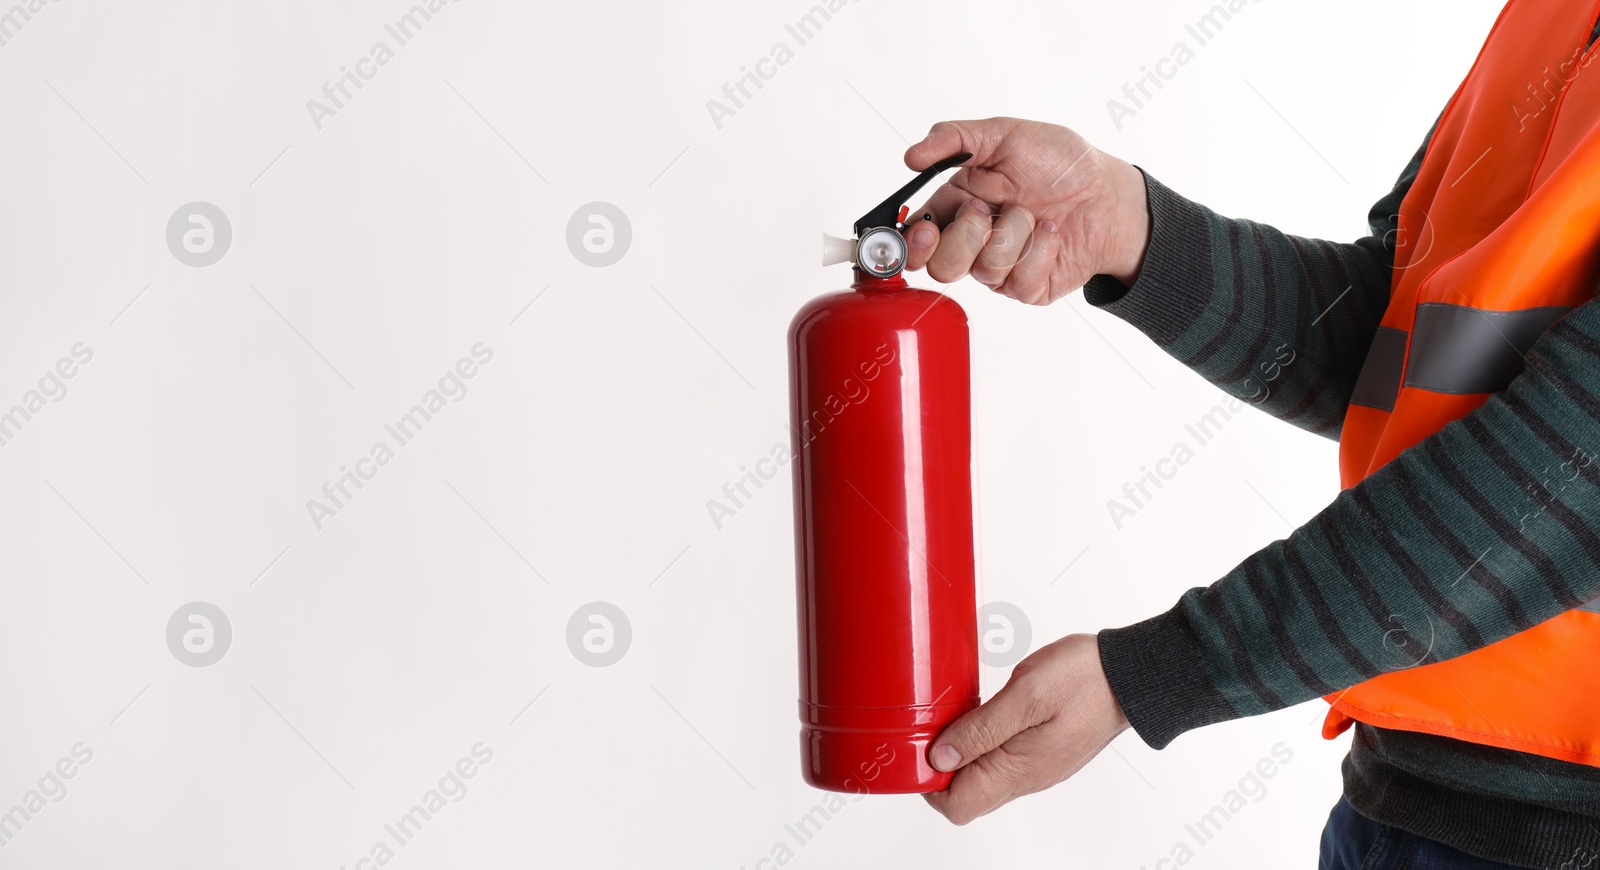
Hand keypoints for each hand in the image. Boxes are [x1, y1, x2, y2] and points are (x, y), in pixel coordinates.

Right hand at [901, 117, 1150, 304]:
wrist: (1106, 191)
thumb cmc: (1057, 164)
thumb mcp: (1004, 135)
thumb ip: (954, 139)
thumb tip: (911, 155)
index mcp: (955, 208)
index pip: (915, 240)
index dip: (911, 244)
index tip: (924, 231)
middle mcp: (972, 243)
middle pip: (941, 266)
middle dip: (966, 236)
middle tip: (987, 209)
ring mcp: (999, 269)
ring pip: (982, 271)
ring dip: (1013, 233)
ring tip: (1033, 213)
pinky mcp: (1027, 288)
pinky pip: (1018, 281)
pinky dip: (1040, 249)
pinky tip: (1051, 231)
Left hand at [924, 633, 1129, 824]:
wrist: (1131, 674)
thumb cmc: (1084, 679)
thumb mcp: (1025, 695)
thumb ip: (981, 728)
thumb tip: (940, 757)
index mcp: (1019, 771)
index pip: (958, 805)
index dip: (930, 781)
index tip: (923, 743)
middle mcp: (1026, 778)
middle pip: (966, 795)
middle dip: (942, 766)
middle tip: (937, 723)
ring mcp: (1035, 767)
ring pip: (982, 777)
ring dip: (962, 752)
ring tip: (957, 714)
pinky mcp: (1041, 752)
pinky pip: (1001, 761)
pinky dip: (982, 742)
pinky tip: (981, 714)